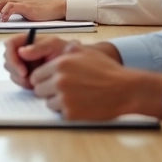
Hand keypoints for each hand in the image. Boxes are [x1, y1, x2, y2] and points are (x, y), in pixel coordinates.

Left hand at [0, 0, 66, 21]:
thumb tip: (4, 18)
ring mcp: (22, 1)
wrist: (56, 6)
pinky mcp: (27, 6)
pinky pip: (13, 7)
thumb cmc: (43, 10)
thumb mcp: (26, 11)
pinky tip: (3, 19)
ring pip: (2, 2)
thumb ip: (16, 12)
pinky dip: (6, 13)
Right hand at [3, 34, 75, 88]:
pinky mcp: (26, 74)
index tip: (23, 71)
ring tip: (35, 82)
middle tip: (28, 81)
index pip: (10, 44)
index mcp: (27, 41)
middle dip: (15, 71)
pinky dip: (24, 84)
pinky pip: (18, 80)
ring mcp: (23, 63)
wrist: (75, 67)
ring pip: (11, 71)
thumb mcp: (55, 45)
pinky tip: (35, 85)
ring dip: (20, 79)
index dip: (12, 57)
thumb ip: (39, 47)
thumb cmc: (66, 52)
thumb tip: (21, 52)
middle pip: (7, 59)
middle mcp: (22, 51)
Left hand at [30, 46, 161, 120]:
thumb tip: (58, 48)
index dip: (44, 79)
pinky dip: (68, 111)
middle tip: (64, 90)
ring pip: (48, 102)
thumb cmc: (108, 70)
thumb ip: (68, 49)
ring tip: (75, 96)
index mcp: (60, 64)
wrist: (125, 89)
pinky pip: (60, 113)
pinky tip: (81, 104)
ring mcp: (64, 98)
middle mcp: (59, 80)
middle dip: (48, 90)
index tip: (51, 81)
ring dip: (58, 101)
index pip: (36, 75)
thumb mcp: (87, 52)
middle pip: (39, 89)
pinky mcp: (71, 113)